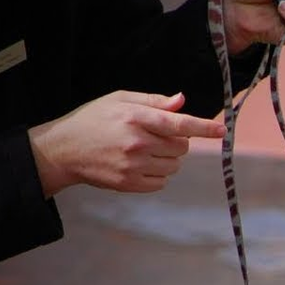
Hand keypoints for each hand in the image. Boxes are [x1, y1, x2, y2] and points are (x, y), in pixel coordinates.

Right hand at [28, 91, 225, 196]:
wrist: (63, 150)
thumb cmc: (93, 120)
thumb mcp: (119, 100)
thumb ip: (153, 101)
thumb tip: (182, 101)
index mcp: (135, 118)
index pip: (179, 124)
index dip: (204, 128)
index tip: (222, 130)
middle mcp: (137, 143)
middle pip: (182, 147)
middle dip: (178, 141)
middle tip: (157, 136)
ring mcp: (133, 166)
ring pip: (174, 165)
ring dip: (169, 158)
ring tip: (145, 150)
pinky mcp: (129, 184)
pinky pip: (162, 182)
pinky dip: (158, 174)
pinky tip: (140, 164)